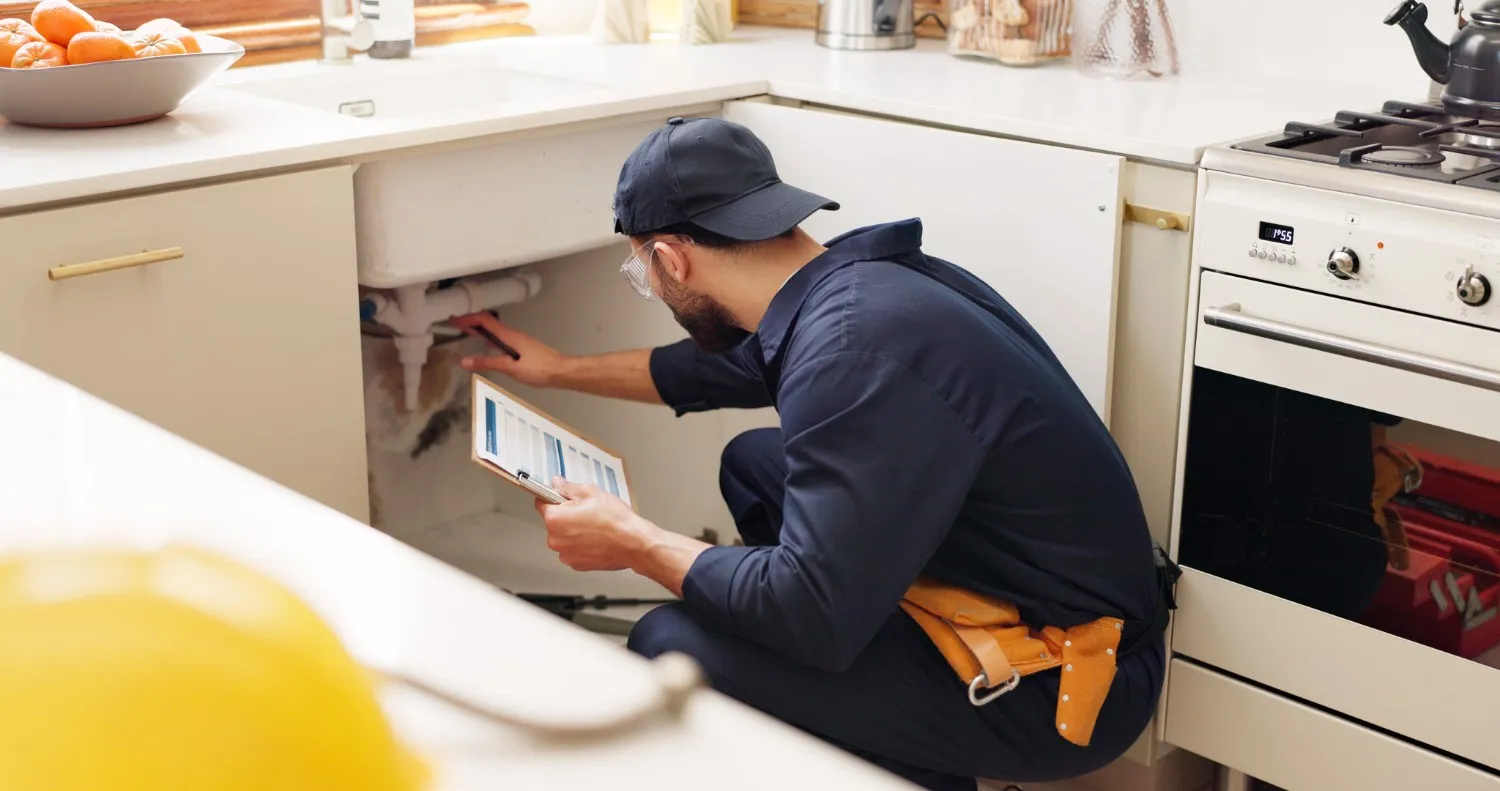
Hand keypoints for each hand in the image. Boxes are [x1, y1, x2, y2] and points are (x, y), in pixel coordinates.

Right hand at [459, 319, 569, 387]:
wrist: (561, 372)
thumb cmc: (540, 369)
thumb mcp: (511, 368)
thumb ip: (488, 363)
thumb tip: (466, 361)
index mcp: (509, 336)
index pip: (484, 321)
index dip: (468, 318)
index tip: (454, 318)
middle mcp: (513, 335)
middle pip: (488, 323)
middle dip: (471, 322)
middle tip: (455, 322)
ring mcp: (518, 341)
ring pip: (495, 331)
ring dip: (479, 330)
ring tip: (466, 332)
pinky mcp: (522, 348)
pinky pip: (501, 339)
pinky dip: (489, 339)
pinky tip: (486, 346)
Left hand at [536, 479, 651, 571]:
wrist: (634, 543)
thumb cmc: (615, 520)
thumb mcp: (591, 492)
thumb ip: (568, 487)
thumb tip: (557, 484)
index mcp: (554, 519)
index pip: (541, 502)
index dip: (553, 497)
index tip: (561, 497)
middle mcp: (555, 539)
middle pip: (553, 522)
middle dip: (566, 515)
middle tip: (586, 511)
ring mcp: (566, 554)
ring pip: (564, 537)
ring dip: (574, 532)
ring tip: (594, 526)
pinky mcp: (577, 564)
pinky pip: (573, 550)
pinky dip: (581, 545)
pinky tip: (596, 539)